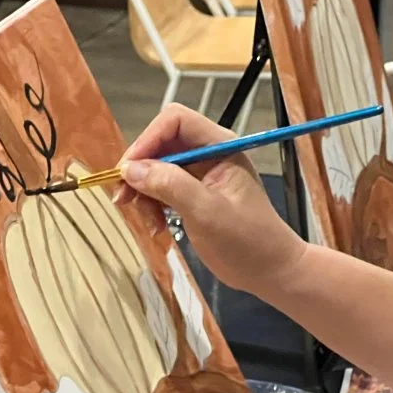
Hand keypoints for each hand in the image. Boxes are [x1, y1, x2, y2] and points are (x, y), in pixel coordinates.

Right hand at [114, 104, 306, 296]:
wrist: (269, 271)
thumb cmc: (247, 241)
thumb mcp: (207, 213)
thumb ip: (170, 186)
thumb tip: (130, 169)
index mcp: (220, 147)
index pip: (175, 120)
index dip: (148, 139)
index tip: (128, 170)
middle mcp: (209, 154)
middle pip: (161, 143)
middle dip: (140, 170)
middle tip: (124, 200)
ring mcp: (201, 174)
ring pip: (156, 168)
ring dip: (144, 192)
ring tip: (149, 223)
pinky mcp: (194, 194)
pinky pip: (162, 189)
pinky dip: (152, 206)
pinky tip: (157, 228)